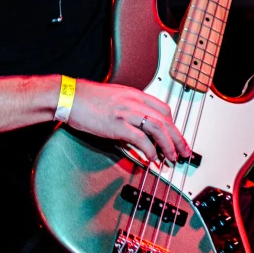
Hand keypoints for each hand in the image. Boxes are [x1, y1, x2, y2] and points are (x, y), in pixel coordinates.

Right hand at [68, 79, 190, 162]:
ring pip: (157, 128)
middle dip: (178, 138)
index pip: (163, 109)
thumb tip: (137, 126)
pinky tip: (152, 158)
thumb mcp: (114, 98)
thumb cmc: (87, 98)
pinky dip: (150, 149)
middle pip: (165, 119)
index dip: (174, 125)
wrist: (68, 96)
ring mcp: (125, 112)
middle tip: (184, 152)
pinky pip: (140, 138)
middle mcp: (133, 102)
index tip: (177, 138)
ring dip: (168, 145)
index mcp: (134, 94)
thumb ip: (128, 108)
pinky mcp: (116, 124)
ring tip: (172, 158)